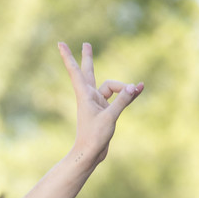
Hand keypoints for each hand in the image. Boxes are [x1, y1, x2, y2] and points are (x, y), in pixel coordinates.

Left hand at [58, 42, 142, 166]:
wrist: (90, 154)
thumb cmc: (94, 136)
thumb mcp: (111, 117)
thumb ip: (124, 100)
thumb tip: (135, 86)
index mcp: (85, 95)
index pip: (75, 71)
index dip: (68, 57)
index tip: (60, 43)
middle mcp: (90, 97)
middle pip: (89, 72)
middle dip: (88, 58)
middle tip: (86, 44)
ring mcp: (97, 103)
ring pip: (111, 87)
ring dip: (123, 87)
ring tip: (138, 89)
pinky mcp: (105, 111)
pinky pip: (119, 97)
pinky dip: (127, 94)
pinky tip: (138, 90)